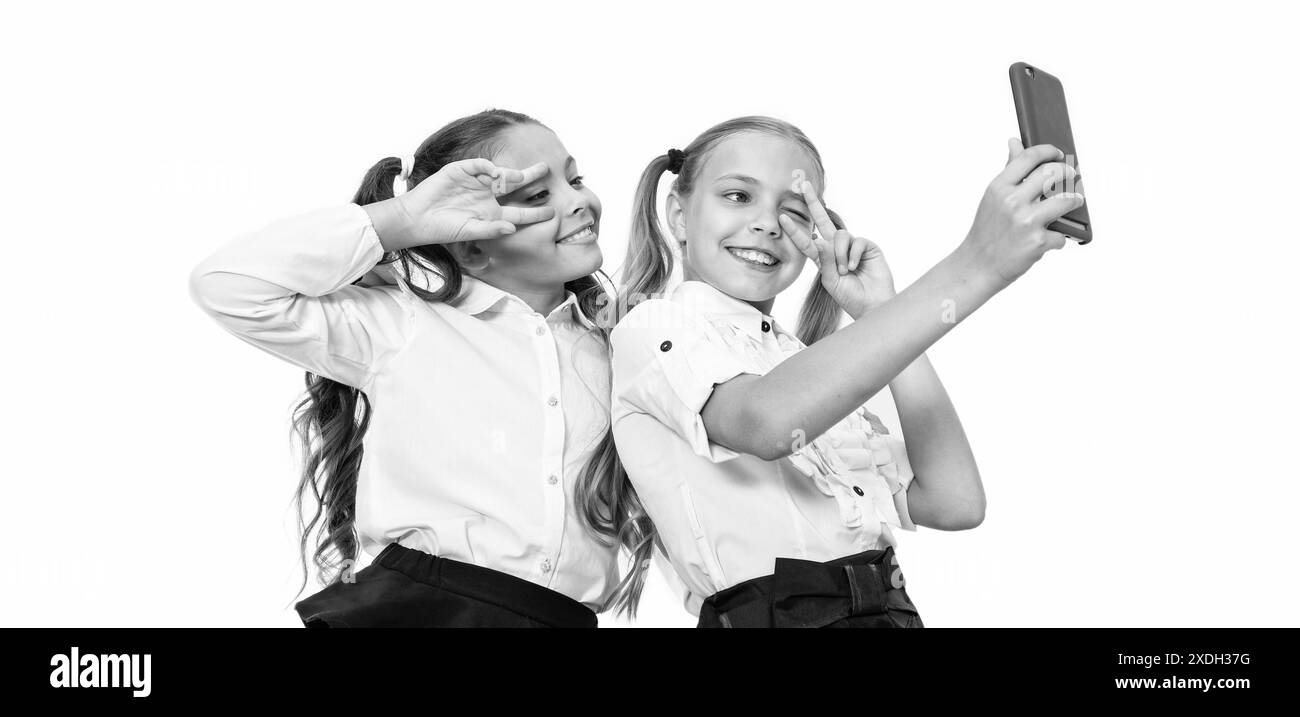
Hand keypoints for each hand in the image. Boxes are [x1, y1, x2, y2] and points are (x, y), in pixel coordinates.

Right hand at [368, 158, 555, 250]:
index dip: (534, 212)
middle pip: (514, 185)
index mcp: (492, 214)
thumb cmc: (443, 229)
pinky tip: (492, 171)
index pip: (518, 212)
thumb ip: (491, 230)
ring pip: (498, 173)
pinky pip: (477, 165)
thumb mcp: (470, 232)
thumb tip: (512, 229)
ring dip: (511, 173)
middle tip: (547, 168)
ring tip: (523, 174)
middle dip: (530, 177)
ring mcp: (474, 182)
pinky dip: (485, 166)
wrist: (417, 218)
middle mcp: (486, 196)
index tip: (552, 212)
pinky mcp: (460, 171)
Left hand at [778, 173, 895, 319]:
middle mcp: (836, 248)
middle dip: (813, 202)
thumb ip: (824, 261)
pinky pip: (855, 241)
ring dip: (839, 254)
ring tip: (845, 270)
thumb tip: (818, 240)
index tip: (782, 217)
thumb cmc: (850, 296)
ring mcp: (851, 245)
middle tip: (803, 185)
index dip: (794, 229)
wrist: (872, 304)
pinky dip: (852, 255)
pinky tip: (854, 267)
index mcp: (823, 258)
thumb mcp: (830, 280)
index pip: (806, 240)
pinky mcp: (866, 245)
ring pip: (839, 235)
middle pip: (822, 220)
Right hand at [954, 138, 1084, 287]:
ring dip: (1075, 200)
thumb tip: (1015, 142)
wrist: (976, 267)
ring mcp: (1026, 222)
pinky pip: (1061, 234)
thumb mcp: (993, 198)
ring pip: (1067, 201)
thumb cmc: (986, 232)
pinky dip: (1057, 238)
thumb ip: (1010, 171)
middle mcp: (1012, 202)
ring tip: (1074, 202)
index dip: (1049, 151)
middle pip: (1053, 173)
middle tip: (1072, 176)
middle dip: (1069, 173)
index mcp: (999, 187)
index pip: (1030, 157)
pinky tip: (1047, 241)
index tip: (1058, 153)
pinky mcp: (1038, 242)